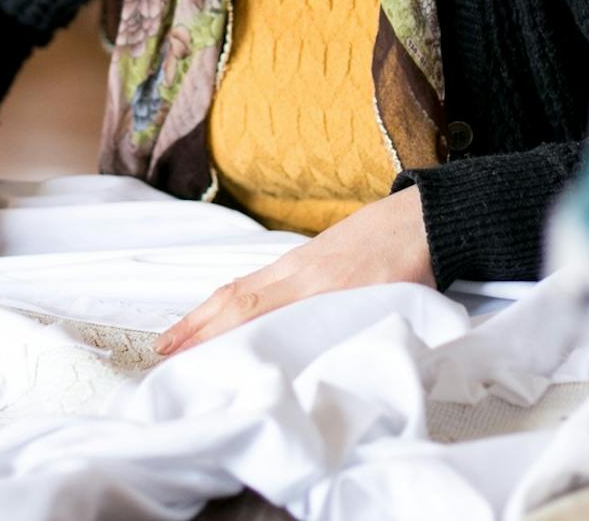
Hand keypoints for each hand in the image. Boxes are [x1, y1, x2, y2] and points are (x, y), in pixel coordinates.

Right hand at [156, 187, 431, 355]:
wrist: (425, 218)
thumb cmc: (412, 263)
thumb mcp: (388, 305)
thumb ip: (357, 333)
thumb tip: (333, 371)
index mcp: (316, 286)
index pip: (251, 313)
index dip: (213, 337)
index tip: (183, 359)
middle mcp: (298, 271)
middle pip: (234, 298)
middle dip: (195, 327)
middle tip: (162, 351)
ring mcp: (300, 260)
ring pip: (242, 287)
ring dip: (207, 313)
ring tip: (181, 335)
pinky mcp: (307, 256)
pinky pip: (258, 279)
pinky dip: (232, 297)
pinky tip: (228, 310)